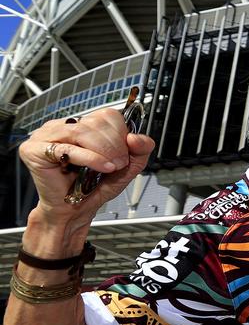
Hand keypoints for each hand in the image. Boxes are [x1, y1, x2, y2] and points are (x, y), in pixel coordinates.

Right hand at [17, 107, 153, 225]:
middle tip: (119, 163)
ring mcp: (45, 135)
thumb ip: (140, 150)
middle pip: (96, 122)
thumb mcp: (126, 166)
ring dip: (104, 150)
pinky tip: (103, 167)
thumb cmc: (93, 187)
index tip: (126, 152)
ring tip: (111, 167)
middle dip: (115, 144)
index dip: (122, 132)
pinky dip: (90, 158)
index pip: (107, 114)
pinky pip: (67, 148)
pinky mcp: (34, 150)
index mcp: (83, 123)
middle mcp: (63, 126)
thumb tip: (136, 137)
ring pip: (82, 132)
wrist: (74, 210)